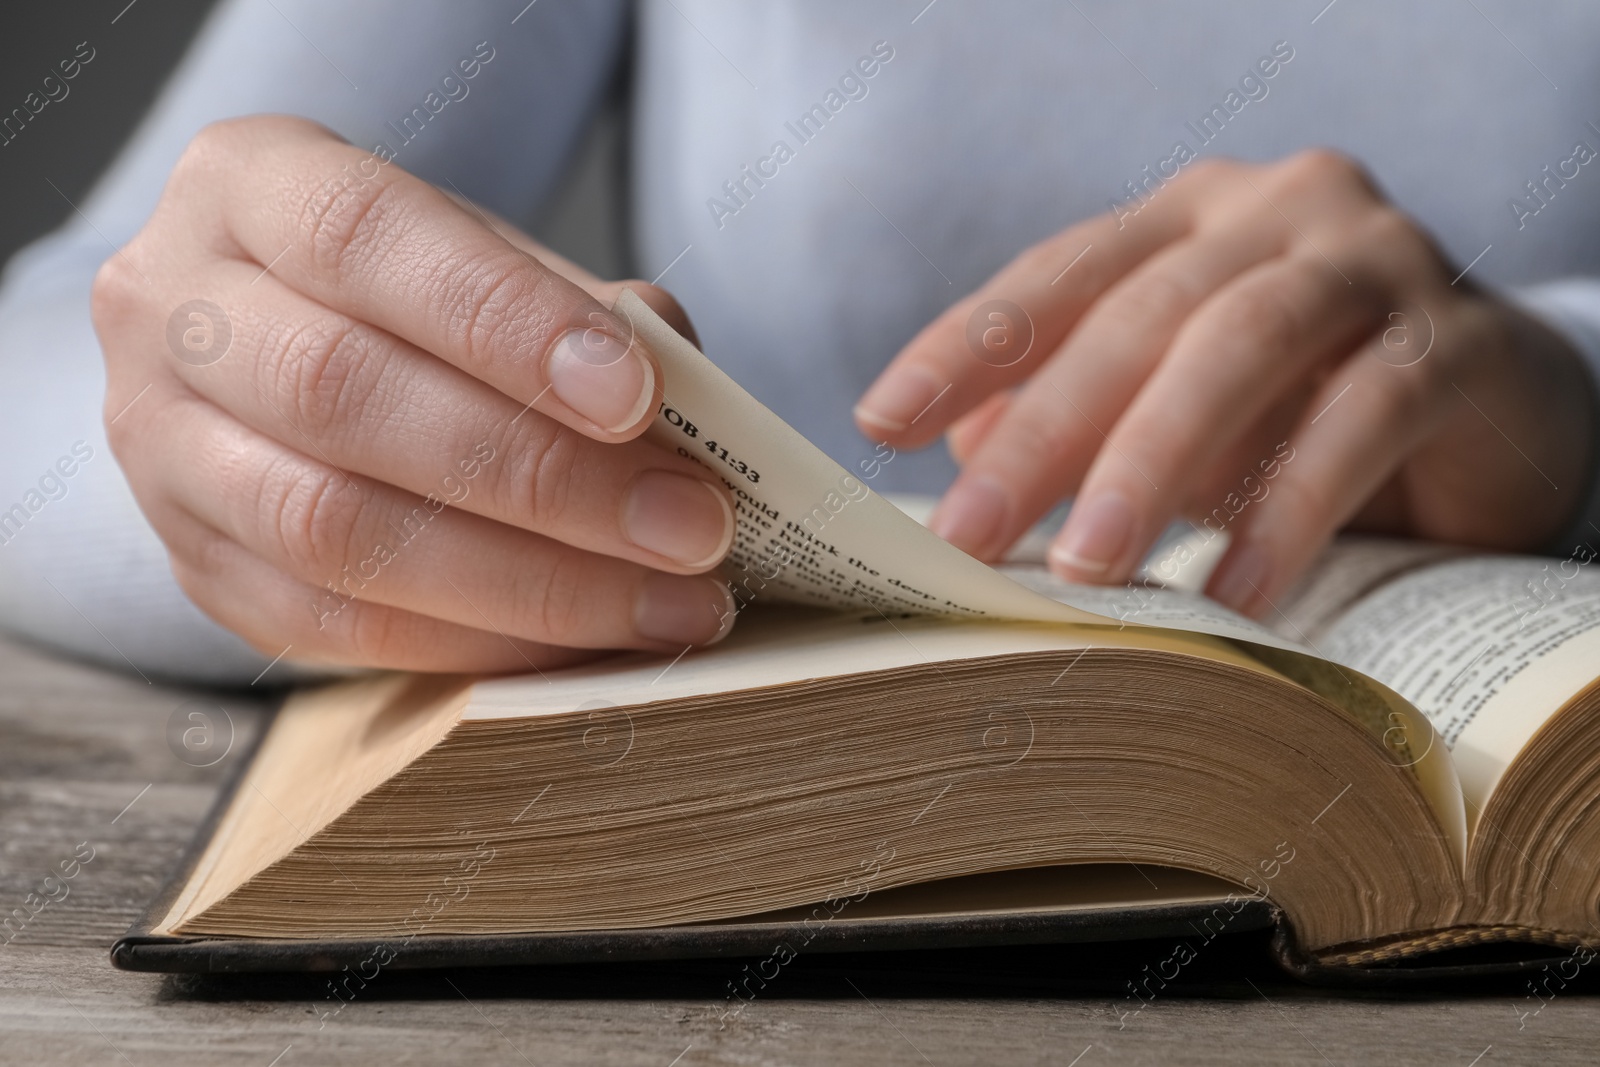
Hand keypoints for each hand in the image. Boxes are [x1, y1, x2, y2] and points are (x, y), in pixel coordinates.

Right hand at [93, 116, 735, 671]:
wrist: (273, 349)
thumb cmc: (411, 294)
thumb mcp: (488, 258)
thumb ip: (578, 310)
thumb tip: (684, 394)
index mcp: (247, 185)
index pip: (366, 238)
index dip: (506, 322)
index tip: (638, 397)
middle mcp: (171, 308)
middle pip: (343, 394)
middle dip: (542, 475)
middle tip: (692, 528)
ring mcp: (160, 448)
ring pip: (331, 530)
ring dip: (528, 583)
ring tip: (669, 604)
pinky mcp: (195, 564)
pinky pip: (331, 627)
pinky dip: (476, 641)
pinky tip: (585, 641)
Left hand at [855, 150, 1596, 616]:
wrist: (1499, 412)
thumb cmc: (1304, 411)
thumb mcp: (1174, 412)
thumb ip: (1080, 418)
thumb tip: (967, 466)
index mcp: (1188, 218)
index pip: (1058, 276)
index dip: (967, 347)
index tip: (881, 423)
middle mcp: (1276, 211)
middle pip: (1135, 315)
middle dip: (1041, 434)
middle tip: (967, 536)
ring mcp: (1375, 259)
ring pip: (1237, 344)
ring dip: (1149, 463)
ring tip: (1086, 569)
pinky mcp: (1462, 339)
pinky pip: (1361, 415)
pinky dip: (1290, 507)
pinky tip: (1238, 593)